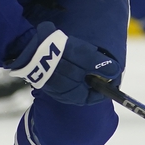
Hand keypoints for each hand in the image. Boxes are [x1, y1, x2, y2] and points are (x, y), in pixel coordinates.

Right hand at [7, 22, 121, 105]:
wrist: (29, 48)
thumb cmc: (60, 54)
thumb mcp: (85, 57)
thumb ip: (100, 66)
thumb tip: (115, 72)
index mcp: (75, 94)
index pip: (96, 96)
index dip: (106, 85)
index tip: (111, 73)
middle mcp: (65, 94)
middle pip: (86, 88)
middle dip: (94, 75)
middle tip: (99, 60)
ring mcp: (55, 87)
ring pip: (75, 80)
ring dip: (82, 68)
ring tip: (84, 54)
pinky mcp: (47, 77)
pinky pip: (64, 74)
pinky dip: (71, 66)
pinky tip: (70, 55)